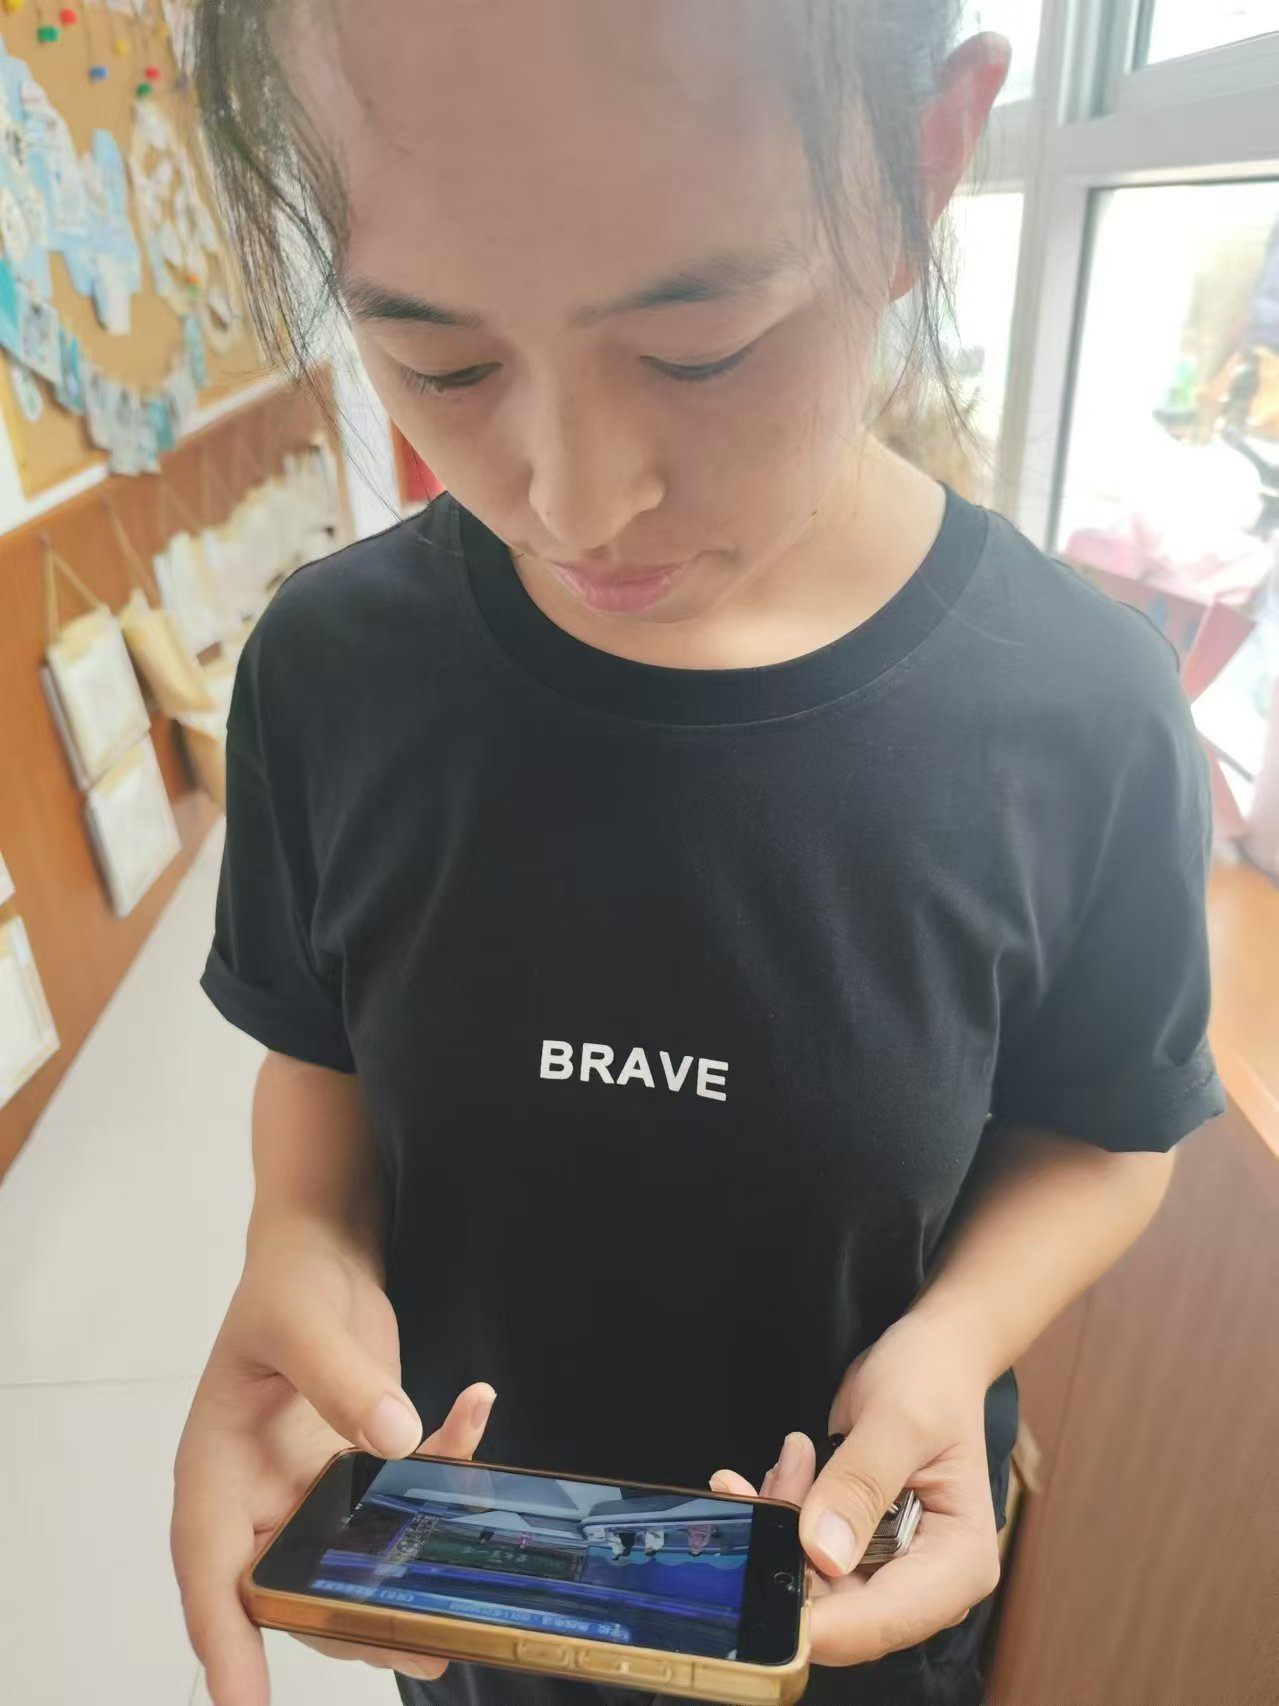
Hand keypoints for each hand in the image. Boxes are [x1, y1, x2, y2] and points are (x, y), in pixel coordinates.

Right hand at [172, 1219, 495, 1703]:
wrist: (321, 1248)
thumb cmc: (284, 1282)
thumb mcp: (300, 1320)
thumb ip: (341, 1378)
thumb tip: (396, 1440)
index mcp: (215, 1472)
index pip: (210, 1575)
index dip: (227, 1645)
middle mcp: (260, 1494)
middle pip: (291, 1589)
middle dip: (348, 1624)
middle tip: (418, 1644)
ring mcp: (313, 1486)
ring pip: (353, 1561)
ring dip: (407, 1572)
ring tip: (462, 1597)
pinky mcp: (361, 1463)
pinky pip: (403, 1491)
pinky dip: (445, 1464)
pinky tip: (476, 1411)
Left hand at [712, 1312, 999, 1667]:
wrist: (931, 1357)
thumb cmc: (930, 1381)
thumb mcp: (896, 1420)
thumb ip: (860, 1485)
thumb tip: (821, 1553)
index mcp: (960, 1563)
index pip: (886, 1621)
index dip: (822, 1622)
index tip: (760, 1595)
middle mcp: (928, 1582)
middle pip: (840, 1609)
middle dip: (788, 1550)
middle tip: (766, 1481)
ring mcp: (890, 1569)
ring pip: (811, 1581)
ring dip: (782, 1524)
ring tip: (793, 1457)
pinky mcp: (860, 1552)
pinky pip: (805, 1554)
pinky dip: (784, 1514)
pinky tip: (789, 1467)